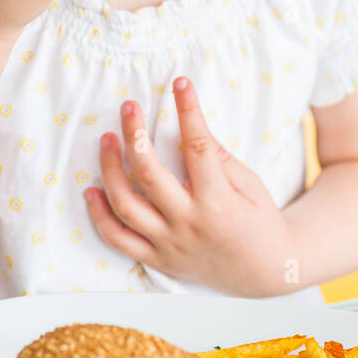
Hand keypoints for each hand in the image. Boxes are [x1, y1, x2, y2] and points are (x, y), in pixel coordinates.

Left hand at [84, 77, 295, 297]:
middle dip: (134, 133)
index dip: (188, 110)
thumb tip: (191, 129)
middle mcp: (189, 223)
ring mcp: (170, 244)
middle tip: (129, 106)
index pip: (198, 146)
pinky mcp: (158, 260)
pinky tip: (91, 190)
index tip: (180, 84)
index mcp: (219, 202)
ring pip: (126, 206)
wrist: (265, 273)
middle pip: (149, 174)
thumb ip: (221, 159)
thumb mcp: (251, 185)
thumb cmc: (261, 222)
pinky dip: (100, 216)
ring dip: (110, 169)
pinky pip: (119, 239)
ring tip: (107, 139)